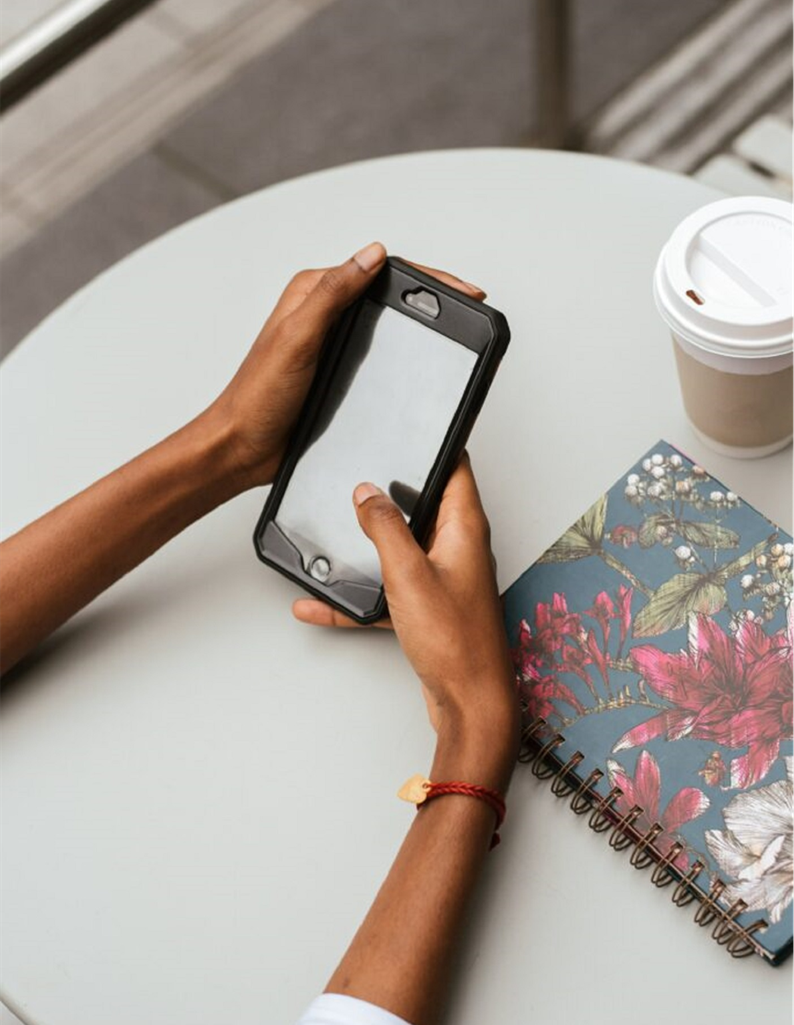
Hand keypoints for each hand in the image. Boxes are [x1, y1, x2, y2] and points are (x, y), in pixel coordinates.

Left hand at [203, 244, 486, 488]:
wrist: (243, 447)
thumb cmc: (258, 396)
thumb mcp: (297, 338)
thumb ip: (332, 294)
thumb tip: (371, 255)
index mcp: (313, 293)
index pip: (380, 271)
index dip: (427, 278)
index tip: (461, 291)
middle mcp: (325, 314)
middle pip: (391, 295)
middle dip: (434, 298)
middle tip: (470, 308)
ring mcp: (335, 344)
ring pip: (389, 325)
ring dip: (422, 328)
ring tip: (455, 333)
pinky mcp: (340, 373)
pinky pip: (382, 357)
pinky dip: (406, 357)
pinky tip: (423, 368)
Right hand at [294, 457, 520, 780]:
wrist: (469, 704)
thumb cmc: (455, 643)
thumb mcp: (409, 574)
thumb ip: (385, 528)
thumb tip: (367, 492)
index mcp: (464, 528)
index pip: (456, 468)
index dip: (437, 442)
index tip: (415, 423)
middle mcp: (458, 547)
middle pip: (425, 502)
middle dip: (392, 488)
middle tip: (362, 470)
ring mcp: (444, 577)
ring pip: (402, 545)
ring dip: (371, 541)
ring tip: (337, 529)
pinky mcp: (428, 606)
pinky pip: (389, 587)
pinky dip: (360, 592)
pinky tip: (323, 602)